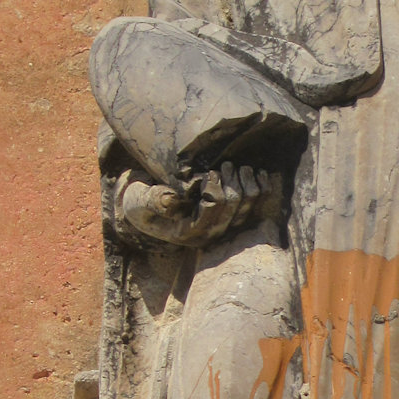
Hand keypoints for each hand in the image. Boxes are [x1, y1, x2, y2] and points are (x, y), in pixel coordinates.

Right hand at [118, 164, 279, 245]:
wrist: (147, 205)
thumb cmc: (140, 201)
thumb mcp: (138, 201)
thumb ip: (153, 200)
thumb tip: (172, 199)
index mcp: (189, 232)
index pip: (213, 208)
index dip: (215, 188)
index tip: (208, 172)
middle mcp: (211, 233)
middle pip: (235, 205)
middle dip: (232, 181)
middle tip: (224, 165)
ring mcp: (224, 226)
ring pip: (249, 203)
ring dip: (246, 181)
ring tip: (233, 166)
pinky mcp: (233, 217)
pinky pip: (257, 203)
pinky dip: (260, 185)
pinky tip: (256, 172)